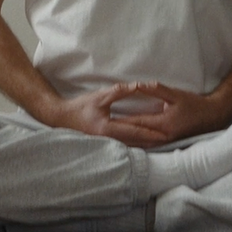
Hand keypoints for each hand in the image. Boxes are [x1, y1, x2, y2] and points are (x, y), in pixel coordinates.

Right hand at [41, 84, 171, 147]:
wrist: (61, 117)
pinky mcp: (104, 143)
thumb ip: (120, 91)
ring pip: (131, 145)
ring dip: (146, 144)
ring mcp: (106, 143)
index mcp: (107, 128)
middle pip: (136, 142)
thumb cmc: (80, 106)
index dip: (151, 133)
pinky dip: (136, 143)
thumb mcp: (101, 96)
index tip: (165, 134)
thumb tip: (138, 86)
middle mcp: (108, 139)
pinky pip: (124, 145)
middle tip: (169, 141)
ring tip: (161, 143)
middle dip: (153, 141)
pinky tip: (144, 143)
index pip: (135, 131)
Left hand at [112, 82, 231, 143]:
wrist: (212, 117)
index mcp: (163, 123)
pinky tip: (125, 141)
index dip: (119, 122)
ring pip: (140, 142)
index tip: (103, 121)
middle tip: (100, 133)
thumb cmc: (194, 104)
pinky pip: (147, 143)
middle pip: (135, 136)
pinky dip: (136, 142)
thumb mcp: (175, 94)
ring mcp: (165, 141)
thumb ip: (155, 89)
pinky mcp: (166, 143)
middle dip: (118, 134)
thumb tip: (138, 84)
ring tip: (108, 138)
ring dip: (125, 140)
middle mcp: (162, 136)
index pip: (136, 123)